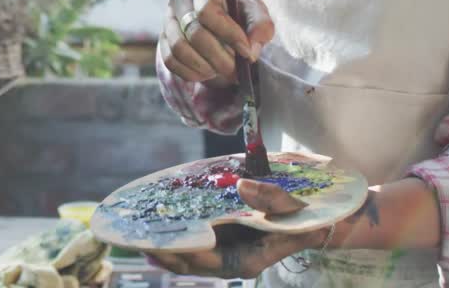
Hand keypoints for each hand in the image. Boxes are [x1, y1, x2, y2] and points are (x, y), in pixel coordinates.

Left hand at [144, 179, 328, 279]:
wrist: (314, 220)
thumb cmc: (304, 216)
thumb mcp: (293, 207)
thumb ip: (270, 198)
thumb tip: (242, 186)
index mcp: (246, 260)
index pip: (204, 262)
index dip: (179, 253)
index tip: (156, 243)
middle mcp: (230, 259)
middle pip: (189, 261)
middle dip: (162, 251)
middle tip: (134, 237)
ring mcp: (225, 249)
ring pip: (188, 252)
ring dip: (164, 243)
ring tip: (136, 231)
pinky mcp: (222, 237)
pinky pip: (194, 239)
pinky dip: (177, 232)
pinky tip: (158, 222)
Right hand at [158, 0, 274, 84]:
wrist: (222, 25)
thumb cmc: (239, 15)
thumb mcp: (256, 15)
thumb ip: (261, 27)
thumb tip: (250, 50)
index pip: (207, 11)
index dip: (228, 34)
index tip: (246, 52)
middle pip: (194, 33)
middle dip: (218, 57)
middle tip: (235, 70)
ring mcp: (167, 19)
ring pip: (179, 48)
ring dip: (203, 66)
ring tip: (220, 70)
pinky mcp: (162, 39)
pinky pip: (169, 60)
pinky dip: (190, 73)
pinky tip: (206, 73)